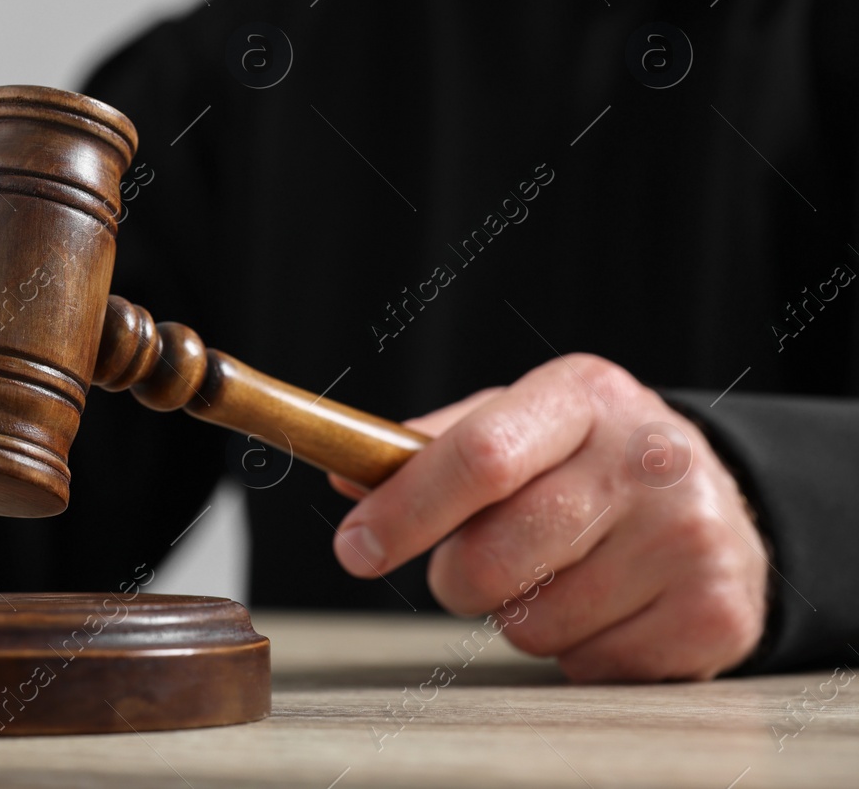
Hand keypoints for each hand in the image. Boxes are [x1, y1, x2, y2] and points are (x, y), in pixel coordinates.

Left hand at [329, 355, 768, 681]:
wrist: (715, 499)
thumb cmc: (585, 460)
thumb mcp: (517, 423)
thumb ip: (430, 448)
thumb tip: (346, 474)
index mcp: (584, 396)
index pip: (481, 456)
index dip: (405, 510)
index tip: (355, 548)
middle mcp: (648, 459)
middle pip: (494, 556)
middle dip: (457, 578)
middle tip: (474, 566)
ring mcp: (689, 537)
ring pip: (535, 623)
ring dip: (520, 615)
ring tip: (559, 574)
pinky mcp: (714, 614)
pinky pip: (587, 666)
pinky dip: (576, 650)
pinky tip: (608, 606)